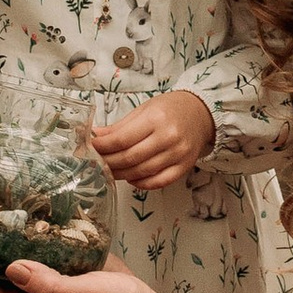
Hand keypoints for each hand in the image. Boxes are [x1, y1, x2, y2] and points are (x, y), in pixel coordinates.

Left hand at [90, 89, 215, 190]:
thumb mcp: (143, 110)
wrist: (201, 113)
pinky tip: (131, 178)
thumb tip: (95, 136)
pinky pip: (159, 182)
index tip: (91, 147)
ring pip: (142, 172)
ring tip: (110, 170)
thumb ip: (120, 126)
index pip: (121, 139)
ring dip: (121, 174)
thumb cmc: (171, 109)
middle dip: (108, 162)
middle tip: (96, 162)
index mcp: (155, 119)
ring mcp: (177, 154)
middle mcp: (168, 137)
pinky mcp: (184, 167)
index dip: (102, 147)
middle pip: (130, 158)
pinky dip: (141, 184)